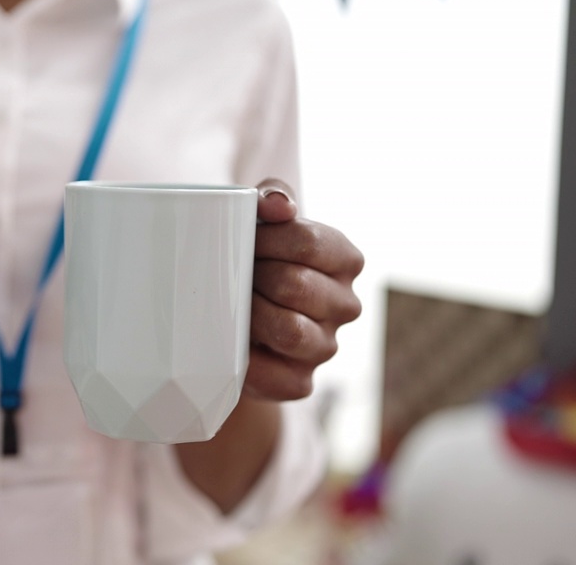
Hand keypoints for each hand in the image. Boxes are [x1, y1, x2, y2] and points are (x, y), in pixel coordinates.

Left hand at [246, 178, 363, 399]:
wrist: (233, 317)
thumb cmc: (253, 259)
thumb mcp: (261, 219)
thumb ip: (271, 197)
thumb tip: (279, 205)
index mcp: (345, 260)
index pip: (310, 243)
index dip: (267, 241)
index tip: (243, 241)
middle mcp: (346, 304)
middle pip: (296, 285)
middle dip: (254, 277)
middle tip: (233, 275)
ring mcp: (326, 346)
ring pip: (291, 330)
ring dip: (250, 315)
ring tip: (233, 306)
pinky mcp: (301, 382)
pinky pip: (278, 376)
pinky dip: (248, 361)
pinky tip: (233, 345)